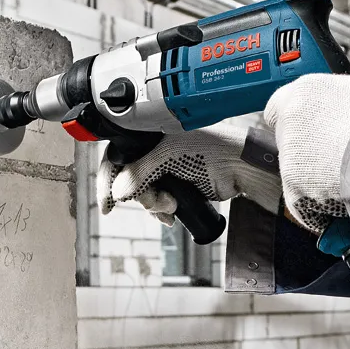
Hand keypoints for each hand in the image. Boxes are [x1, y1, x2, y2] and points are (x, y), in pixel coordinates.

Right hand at [96, 124, 281, 225]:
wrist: (241, 168)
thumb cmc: (211, 150)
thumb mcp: (169, 158)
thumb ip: (139, 173)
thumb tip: (116, 192)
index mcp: (149, 134)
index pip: (118, 156)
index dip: (109, 180)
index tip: (108, 204)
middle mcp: (155, 150)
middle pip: (130, 180)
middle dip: (143, 197)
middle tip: (160, 202)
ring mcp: (166, 168)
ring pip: (144, 194)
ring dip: (155, 205)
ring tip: (173, 207)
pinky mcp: (178, 184)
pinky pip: (158, 201)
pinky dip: (162, 210)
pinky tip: (174, 214)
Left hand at [264, 72, 349, 232]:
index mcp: (303, 92)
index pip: (278, 107)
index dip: (297, 120)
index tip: (310, 128)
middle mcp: (289, 123)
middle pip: (289, 141)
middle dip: (310, 150)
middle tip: (339, 154)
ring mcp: (289, 158)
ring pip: (297, 172)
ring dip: (317, 176)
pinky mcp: (294, 190)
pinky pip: (305, 200)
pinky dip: (322, 203)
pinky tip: (346, 193)